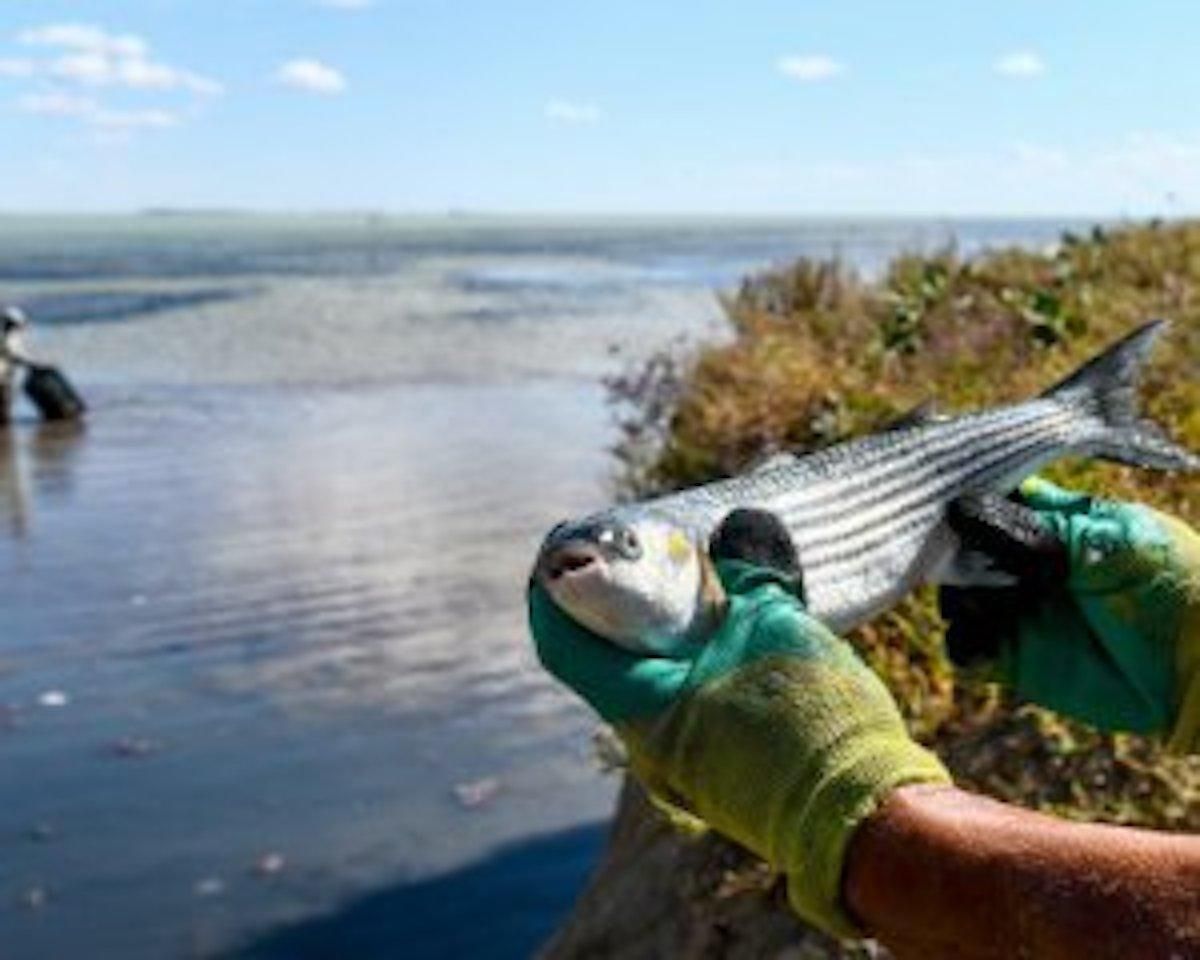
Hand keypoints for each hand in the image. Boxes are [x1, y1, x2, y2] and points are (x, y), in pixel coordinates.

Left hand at [529, 509, 948, 938]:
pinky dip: (687, 661)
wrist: (863, 818)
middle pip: (604, 659)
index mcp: (641, 708)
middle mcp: (644, 741)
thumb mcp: (778, 631)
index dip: (555, 589)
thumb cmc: (816, 725)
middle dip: (615, 602)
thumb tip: (733, 529)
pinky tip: (720, 629)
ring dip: (656, 632)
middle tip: (636, 552)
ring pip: (644, 681)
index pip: (563, 644)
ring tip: (685, 581)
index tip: (567, 546)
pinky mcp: (710, 768)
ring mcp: (676, 762)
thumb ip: (746, 577)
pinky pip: (679, 702)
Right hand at [941, 477, 1199, 749]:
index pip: (990, 498)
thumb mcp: (1111, 540)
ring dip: (958, 598)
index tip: (950, 501)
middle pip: (959, 548)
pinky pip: (963, 648)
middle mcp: (1022, 564)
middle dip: (953, 552)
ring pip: (954, 595)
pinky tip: (990, 641)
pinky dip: (964, 642)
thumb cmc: (1172, 587)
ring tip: (989, 605)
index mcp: (1048, 522)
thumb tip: (961, 508)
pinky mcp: (1010, 659)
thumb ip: (1037, 525)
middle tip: (969, 561)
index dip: (966, 498)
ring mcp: (1014, 611)